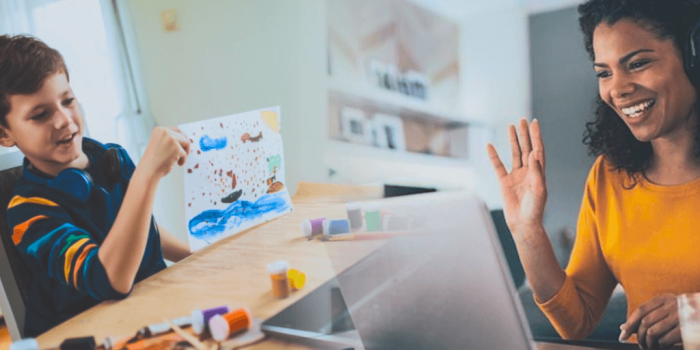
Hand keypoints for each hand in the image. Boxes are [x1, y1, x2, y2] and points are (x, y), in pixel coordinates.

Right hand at [138, 126, 190, 180]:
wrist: (148, 171)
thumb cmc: (153, 160)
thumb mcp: (158, 144)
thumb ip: (168, 139)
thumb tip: (183, 138)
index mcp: (159, 130)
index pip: (176, 129)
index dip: (181, 137)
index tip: (182, 145)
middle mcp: (165, 132)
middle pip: (183, 136)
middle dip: (184, 145)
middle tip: (183, 153)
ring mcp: (171, 140)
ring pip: (186, 143)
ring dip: (185, 152)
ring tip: (179, 159)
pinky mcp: (176, 149)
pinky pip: (185, 153)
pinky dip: (183, 160)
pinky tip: (178, 164)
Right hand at [486, 118, 546, 235]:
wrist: (523, 224)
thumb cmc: (535, 208)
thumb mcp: (539, 189)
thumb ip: (536, 170)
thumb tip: (533, 152)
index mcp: (538, 172)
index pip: (538, 149)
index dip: (536, 136)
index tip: (534, 122)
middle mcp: (528, 171)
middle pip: (526, 148)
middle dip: (524, 134)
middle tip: (522, 120)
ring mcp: (516, 176)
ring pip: (514, 154)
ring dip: (513, 140)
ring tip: (510, 126)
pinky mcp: (504, 182)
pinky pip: (498, 166)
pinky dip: (493, 156)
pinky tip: (489, 145)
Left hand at [620, 294, 680, 348]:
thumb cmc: (682, 317)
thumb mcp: (666, 312)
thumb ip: (646, 317)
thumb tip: (622, 327)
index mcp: (665, 299)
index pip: (641, 310)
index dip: (630, 324)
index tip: (623, 336)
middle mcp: (672, 305)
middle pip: (645, 322)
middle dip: (639, 336)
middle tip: (641, 345)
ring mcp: (680, 316)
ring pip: (652, 332)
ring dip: (648, 343)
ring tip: (649, 347)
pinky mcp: (686, 329)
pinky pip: (664, 340)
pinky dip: (660, 346)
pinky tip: (662, 346)